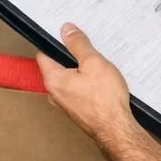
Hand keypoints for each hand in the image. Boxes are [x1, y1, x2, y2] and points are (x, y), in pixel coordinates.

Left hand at [36, 24, 137, 143]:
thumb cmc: (105, 100)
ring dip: (80, 69)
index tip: (65, 33)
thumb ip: (78, 44)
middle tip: (85, 45)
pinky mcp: (79, 109)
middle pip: (57, 66)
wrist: (117, 130)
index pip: (44, 54)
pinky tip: (101, 79)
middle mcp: (55, 93)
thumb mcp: (93, 62)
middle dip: (70, 55)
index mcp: (53, 80)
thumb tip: (66, 30)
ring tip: (96, 62)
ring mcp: (66, 103)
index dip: (53, 41)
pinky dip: (86, 82)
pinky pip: (78, 89)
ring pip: (69, 78)